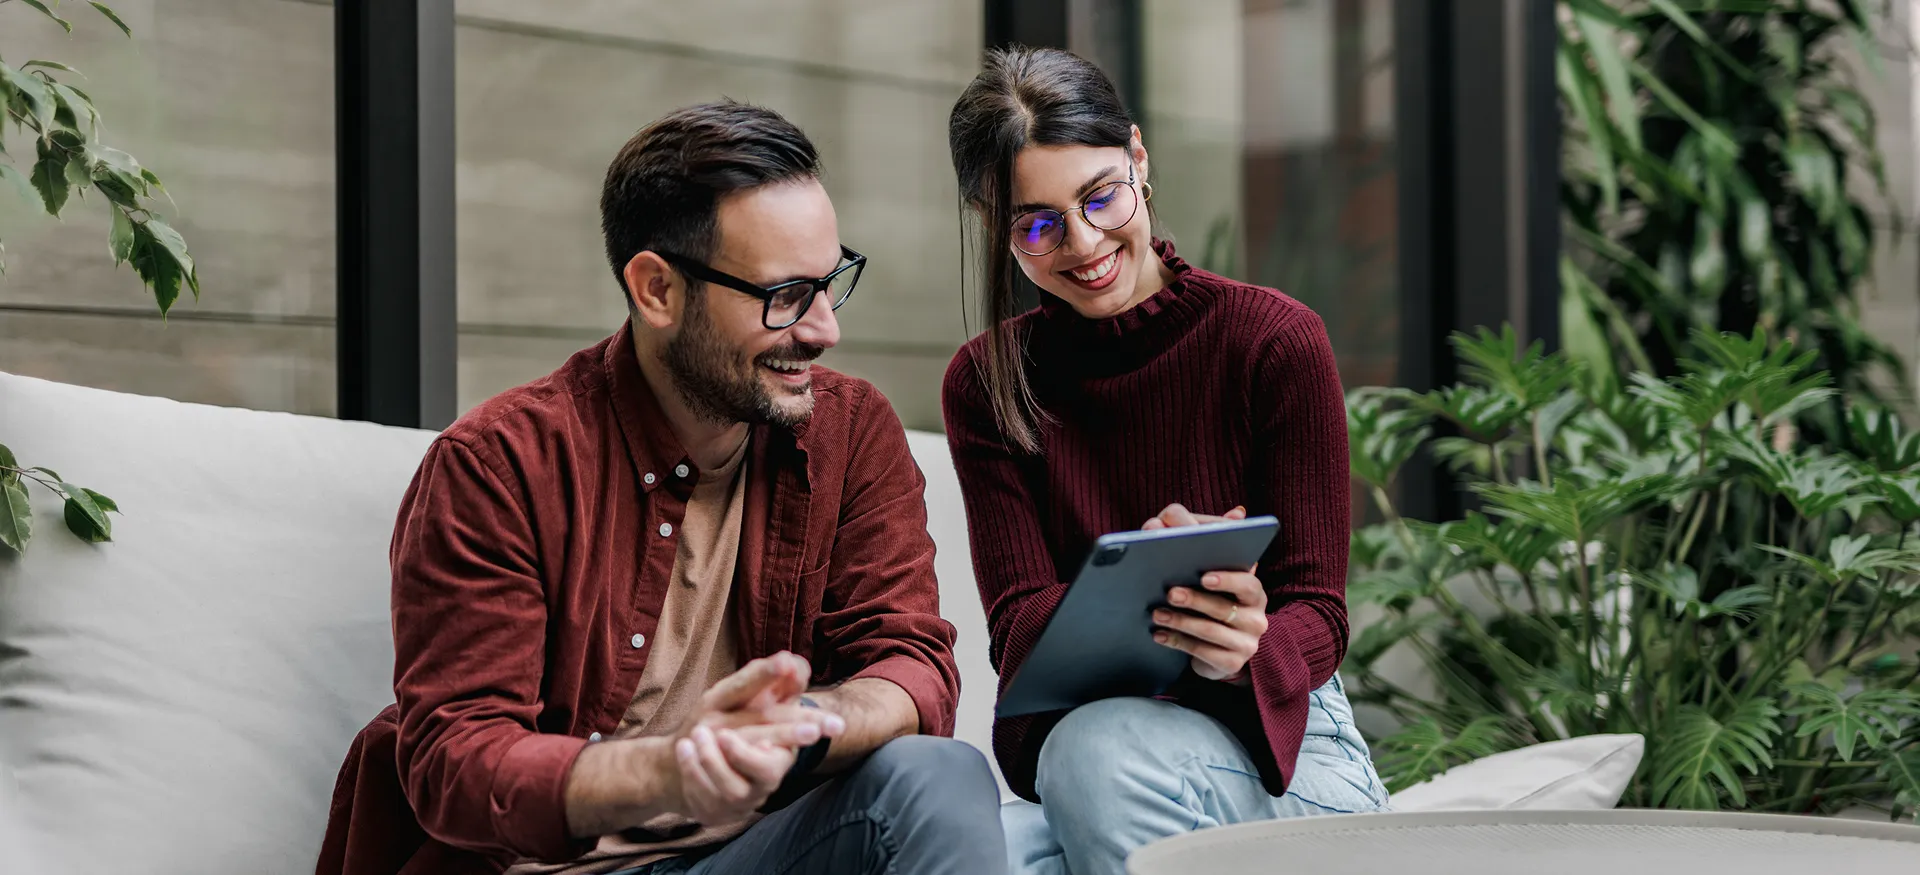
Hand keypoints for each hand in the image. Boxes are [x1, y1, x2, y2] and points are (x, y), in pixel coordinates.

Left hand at [663, 653, 844, 824]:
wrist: (685, 759)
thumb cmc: (726, 722)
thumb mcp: (743, 696)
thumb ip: (765, 680)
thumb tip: (790, 660)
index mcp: (782, 744)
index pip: (797, 738)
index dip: (799, 731)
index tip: (800, 725)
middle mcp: (768, 774)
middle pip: (766, 771)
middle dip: (745, 755)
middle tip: (723, 736)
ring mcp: (743, 796)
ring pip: (733, 788)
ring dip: (711, 760)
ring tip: (695, 734)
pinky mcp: (717, 809)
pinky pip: (705, 796)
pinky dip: (692, 769)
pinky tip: (684, 747)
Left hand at [1141, 504, 1266, 683]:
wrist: (1223, 649)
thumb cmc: (1214, 600)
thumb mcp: (1213, 573)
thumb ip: (1210, 542)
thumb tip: (1207, 513)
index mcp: (1254, 591)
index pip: (1249, 582)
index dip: (1228, 578)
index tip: (1203, 576)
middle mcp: (1257, 618)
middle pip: (1226, 609)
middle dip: (1195, 600)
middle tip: (1170, 592)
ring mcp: (1247, 643)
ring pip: (1212, 632)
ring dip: (1181, 622)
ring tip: (1156, 613)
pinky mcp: (1231, 664)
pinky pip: (1203, 654)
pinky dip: (1178, 642)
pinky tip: (1159, 635)